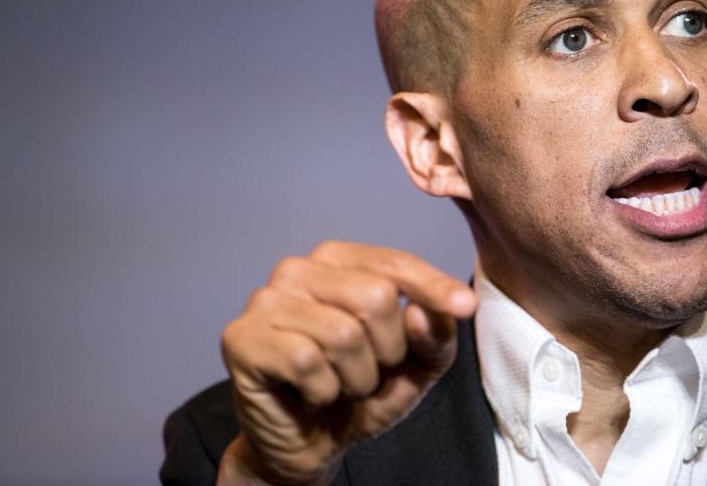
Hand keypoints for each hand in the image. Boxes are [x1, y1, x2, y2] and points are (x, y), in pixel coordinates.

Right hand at [217, 241, 478, 485]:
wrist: (308, 445)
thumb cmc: (357, 393)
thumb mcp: (413, 366)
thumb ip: (433, 335)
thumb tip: (422, 313)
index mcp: (338, 261)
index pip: (395, 263)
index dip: (434, 287)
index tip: (466, 306)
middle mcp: (297, 269)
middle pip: (375, 297)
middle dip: (387, 352)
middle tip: (367, 373)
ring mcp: (265, 300)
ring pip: (343, 333)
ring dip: (355, 378)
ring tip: (339, 385)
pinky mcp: (241, 337)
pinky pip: (307, 362)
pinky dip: (323, 391)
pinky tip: (310, 394)